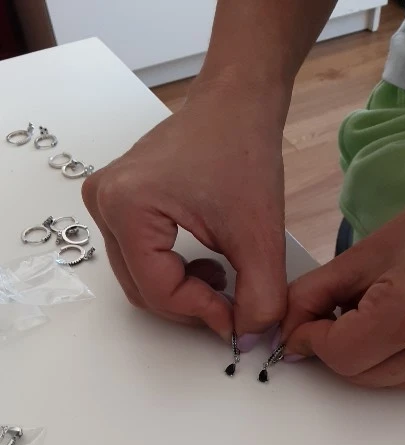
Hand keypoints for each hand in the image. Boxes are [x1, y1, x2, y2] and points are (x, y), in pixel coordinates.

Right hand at [82, 79, 287, 343]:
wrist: (237, 103)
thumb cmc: (244, 152)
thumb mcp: (259, 235)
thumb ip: (260, 297)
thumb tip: (250, 340)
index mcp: (127, 207)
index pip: (157, 290)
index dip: (200, 314)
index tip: (238, 321)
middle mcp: (103, 203)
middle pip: (142, 288)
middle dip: (190, 305)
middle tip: (232, 305)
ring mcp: (105, 202)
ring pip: (140, 278)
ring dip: (181, 290)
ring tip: (222, 278)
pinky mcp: (117, 202)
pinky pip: (138, 258)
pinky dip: (172, 272)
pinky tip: (205, 263)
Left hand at [282, 172, 404, 388]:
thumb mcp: (369, 252)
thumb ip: (316, 294)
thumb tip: (287, 331)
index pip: (338, 355)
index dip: (309, 339)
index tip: (302, 324)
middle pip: (359, 376)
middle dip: (336, 349)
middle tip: (339, 314)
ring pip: (385, 383)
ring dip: (367, 357)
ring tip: (381, 311)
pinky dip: (396, 361)